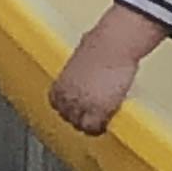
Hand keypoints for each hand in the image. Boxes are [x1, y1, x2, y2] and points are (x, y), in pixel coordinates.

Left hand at [51, 8, 154, 136]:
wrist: (115, 44)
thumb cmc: (101, 42)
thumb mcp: (82, 55)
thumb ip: (80, 68)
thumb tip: (87, 64)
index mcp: (60, 82)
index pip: (57, 104)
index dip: (67, 107)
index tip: (75, 108)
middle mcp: (67, 95)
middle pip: (67, 117)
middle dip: (77, 117)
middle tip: (88, 118)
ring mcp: (82, 104)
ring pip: (80, 125)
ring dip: (88, 125)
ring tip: (97, 124)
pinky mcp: (99, 109)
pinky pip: (95, 127)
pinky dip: (99, 128)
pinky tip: (106, 124)